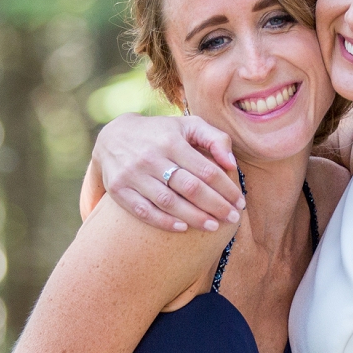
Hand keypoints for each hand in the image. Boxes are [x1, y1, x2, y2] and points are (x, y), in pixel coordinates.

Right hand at [94, 113, 241, 232]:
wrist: (113, 137)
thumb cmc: (160, 133)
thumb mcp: (187, 125)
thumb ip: (214, 138)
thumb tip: (231, 163)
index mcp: (171, 141)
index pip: (206, 170)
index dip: (226, 188)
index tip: (239, 202)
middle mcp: (151, 157)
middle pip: (190, 188)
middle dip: (215, 206)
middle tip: (232, 218)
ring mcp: (133, 175)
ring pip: (168, 202)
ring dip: (194, 217)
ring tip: (213, 226)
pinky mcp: (119, 190)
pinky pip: (144, 211)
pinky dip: (164, 222)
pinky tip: (183, 227)